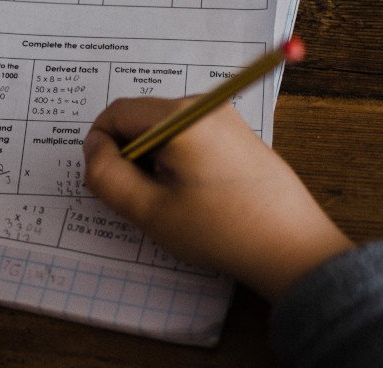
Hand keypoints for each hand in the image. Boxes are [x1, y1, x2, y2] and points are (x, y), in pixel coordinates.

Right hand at [83, 97, 352, 300]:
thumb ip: (107, 175)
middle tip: (140, 200)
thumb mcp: (149, 210)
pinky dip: (175, 162)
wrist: (289, 247)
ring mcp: (224, 118)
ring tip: (169, 202)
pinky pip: (188, 137)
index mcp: (180, 118)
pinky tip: (191, 196)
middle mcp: (203, 105)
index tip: (108, 183)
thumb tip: (92, 147)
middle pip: (141, 119)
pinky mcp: (236, 134)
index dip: (100, 147)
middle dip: (128, 156)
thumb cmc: (218, 230)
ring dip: (152, 162)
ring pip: (163, 131)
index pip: (117, 113)